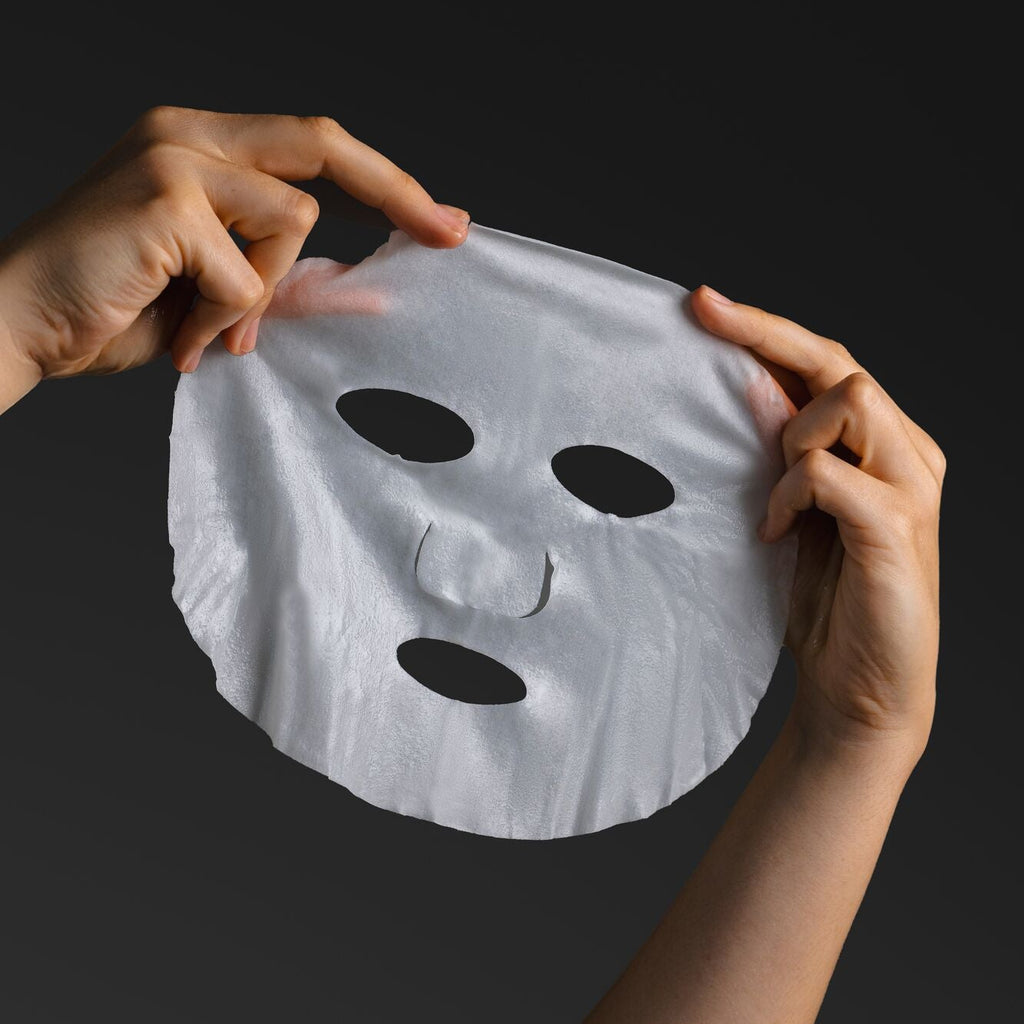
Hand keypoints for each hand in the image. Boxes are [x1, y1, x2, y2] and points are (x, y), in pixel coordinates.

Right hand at [0, 106, 468, 406]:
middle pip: (322, 144)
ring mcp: (175, 158)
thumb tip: (367, 291)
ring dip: (262, 294)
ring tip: (207, 331)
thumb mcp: (219, 295)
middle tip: (451, 232)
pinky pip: (247, 272)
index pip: (312, 148)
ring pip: (291, 222)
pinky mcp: (165, 198)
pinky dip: (226, 318)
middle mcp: (190, 135)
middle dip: (396, 191)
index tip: (440, 221)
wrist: (20, 324)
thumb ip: (284, 282)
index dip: (382, 182)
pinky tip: (181, 335)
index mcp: (202, 147)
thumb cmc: (115, 308)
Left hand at [692, 286, 943, 765]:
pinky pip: (829, 473)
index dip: (768, 329)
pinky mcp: (897, 528)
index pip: (828, 364)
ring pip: (849, 399)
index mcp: (885, 447)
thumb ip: (783, 451)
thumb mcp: (796, 511)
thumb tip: (746, 385)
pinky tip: (773, 531)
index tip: (704, 303)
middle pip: (841, 361)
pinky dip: (790, 492)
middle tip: (704, 311)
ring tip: (772, 499)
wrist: (861, 690)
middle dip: (766, 332)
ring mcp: (911, 489)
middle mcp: (909, 455)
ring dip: (790, 435)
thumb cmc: (828, 600)